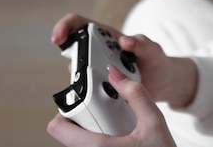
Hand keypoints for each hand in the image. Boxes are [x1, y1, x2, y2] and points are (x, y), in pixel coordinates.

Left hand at [47, 66, 176, 146]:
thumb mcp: (154, 121)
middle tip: (106, 113)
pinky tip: (119, 137)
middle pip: (68, 132)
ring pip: (78, 142)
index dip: (66, 110)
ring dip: (92, 130)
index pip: (58, 128)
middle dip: (83, 118)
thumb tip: (115, 73)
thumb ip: (136, 94)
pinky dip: (99, 140)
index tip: (84, 102)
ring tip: (116, 126)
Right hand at [51, 13, 197, 107]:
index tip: (58, 38)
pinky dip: (89, 97)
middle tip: (79, 68)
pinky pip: (86, 93)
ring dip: (83, 79)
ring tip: (105, 84)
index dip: (65, 27)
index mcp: (107, 37)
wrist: (162, 83)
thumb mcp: (152, 49)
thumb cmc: (155, 59)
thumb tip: (124, 41)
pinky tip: (103, 100)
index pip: (79, 24)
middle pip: (73, 50)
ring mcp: (96, 72)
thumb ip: (141, 42)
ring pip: (77, 74)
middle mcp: (97, 53)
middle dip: (70, 57)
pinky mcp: (99, 90)